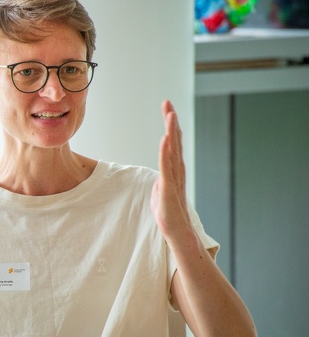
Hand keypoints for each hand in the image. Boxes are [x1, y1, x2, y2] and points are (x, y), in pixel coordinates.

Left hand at [150, 100, 192, 240]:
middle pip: (174, 141)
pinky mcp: (167, 189)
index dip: (169, 126)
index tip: (167, 109)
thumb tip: (158, 179)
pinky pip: (166, 167)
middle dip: (170, 121)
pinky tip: (166, 138)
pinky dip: (166, 152)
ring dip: (170, 131)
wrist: (178, 233)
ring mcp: (173, 179)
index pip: (171, 143)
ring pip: (172, 150)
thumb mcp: (159, 194)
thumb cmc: (169, 215)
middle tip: (167, 102)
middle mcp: (176, 171)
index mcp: (173, 170)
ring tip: (170, 114)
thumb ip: (159, 183)